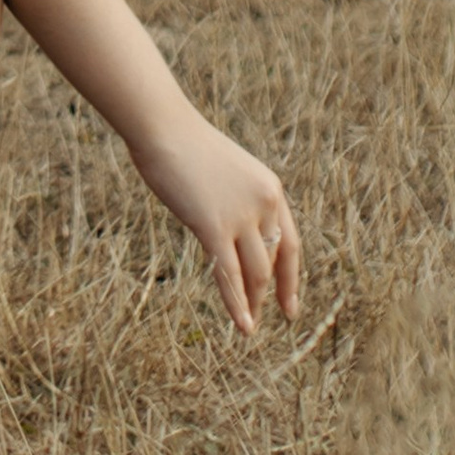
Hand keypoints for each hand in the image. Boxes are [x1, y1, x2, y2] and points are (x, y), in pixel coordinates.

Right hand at [132, 105, 301, 335]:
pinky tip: (242, 325)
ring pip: (255, 273)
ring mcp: (241, 214)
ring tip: (249, 328)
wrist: (163, 127)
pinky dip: (237, 304)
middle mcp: (265, 202)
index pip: (289, 243)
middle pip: (272, 261)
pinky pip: (230, 275)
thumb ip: (236, 201)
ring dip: (253, 303)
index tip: (289, 304)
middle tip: (264, 317)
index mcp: (270, 188)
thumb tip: (232, 235)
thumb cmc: (184, 145)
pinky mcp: (214, 225)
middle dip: (270, 294)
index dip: (290, 277)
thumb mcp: (225, 174)